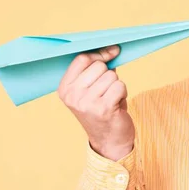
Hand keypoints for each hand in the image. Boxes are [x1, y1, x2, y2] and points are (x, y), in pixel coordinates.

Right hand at [58, 45, 134, 160]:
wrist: (109, 140)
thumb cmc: (103, 110)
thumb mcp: (91, 90)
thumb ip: (96, 70)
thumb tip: (112, 49)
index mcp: (65, 88)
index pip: (82, 59)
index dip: (99, 54)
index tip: (110, 53)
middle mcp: (72, 95)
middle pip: (98, 66)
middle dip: (108, 75)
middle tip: (106, 92)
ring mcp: (86, 102)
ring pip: (111, 76)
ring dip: (116, 86)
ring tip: (111, 99)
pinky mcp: (103, 108)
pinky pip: (120, 86)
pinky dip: (123, 93)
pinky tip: (117, 104)